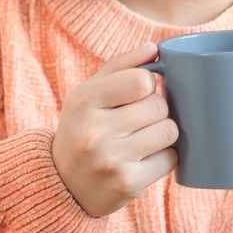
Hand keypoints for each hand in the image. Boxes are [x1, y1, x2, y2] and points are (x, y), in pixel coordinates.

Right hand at [52, 43, 180, 217]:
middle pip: (159, 106)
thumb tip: (154, 48)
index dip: (148, 85)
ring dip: (163, 133)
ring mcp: (111, 159)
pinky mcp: (128, 184)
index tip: (138, 94)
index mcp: (84, 100)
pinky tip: (143, 159)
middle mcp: (94, 130)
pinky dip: (163, 157)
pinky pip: (170, 159)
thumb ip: (120, 66)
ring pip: (169, 131)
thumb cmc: (81, 129)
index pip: (142, 80)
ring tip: (143, 139)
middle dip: (156, 111)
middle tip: (139, 120)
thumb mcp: (88, 94)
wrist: (63, 184)